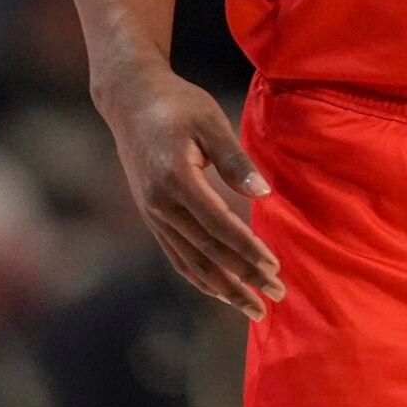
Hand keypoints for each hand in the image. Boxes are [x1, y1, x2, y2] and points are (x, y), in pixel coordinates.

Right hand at [95, 62, 285, 320]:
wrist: (130, 99)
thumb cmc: (177, 104)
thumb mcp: (210, 121)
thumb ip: (235, 160)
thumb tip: (262, 195)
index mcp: (176, 178)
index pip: (219, 226)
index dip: (248, 250)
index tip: (275, 268)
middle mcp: (160, 204)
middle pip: (207, 253)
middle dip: (243, 279)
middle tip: (276, 297)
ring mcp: (153, 214)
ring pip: (191, 263)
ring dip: (223, 288)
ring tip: (253, 308)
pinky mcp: (151, 216)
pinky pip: (177, 256)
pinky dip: (200, 278)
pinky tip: (220, 291)